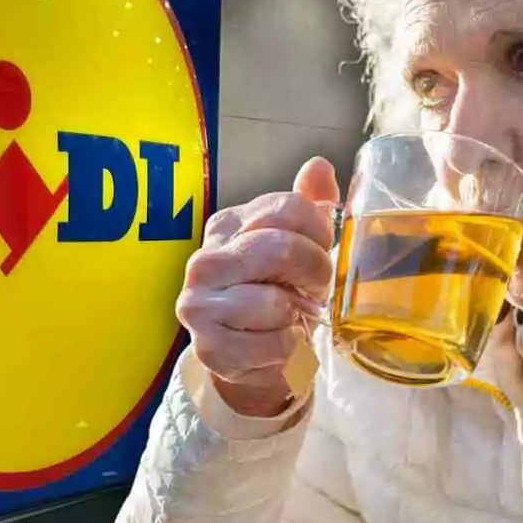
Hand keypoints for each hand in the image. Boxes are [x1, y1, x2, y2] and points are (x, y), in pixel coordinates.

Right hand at [176, 157, 339, 416]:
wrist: (247, 357)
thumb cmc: (274, 292)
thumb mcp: (295, 244)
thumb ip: (309, 205)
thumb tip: (319, 166)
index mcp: (228, 225)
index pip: (287, 208)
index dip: (319, 233)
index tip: (323, 250)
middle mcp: (205, 260)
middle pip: (281, 249)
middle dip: (314, 273)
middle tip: (316, 289)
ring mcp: (199, 304)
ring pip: (274, 302)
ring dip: (296, 316)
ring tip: (290, 318)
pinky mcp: (208, 348)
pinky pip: (269, 345)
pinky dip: (285, 348)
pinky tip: (276, 343)